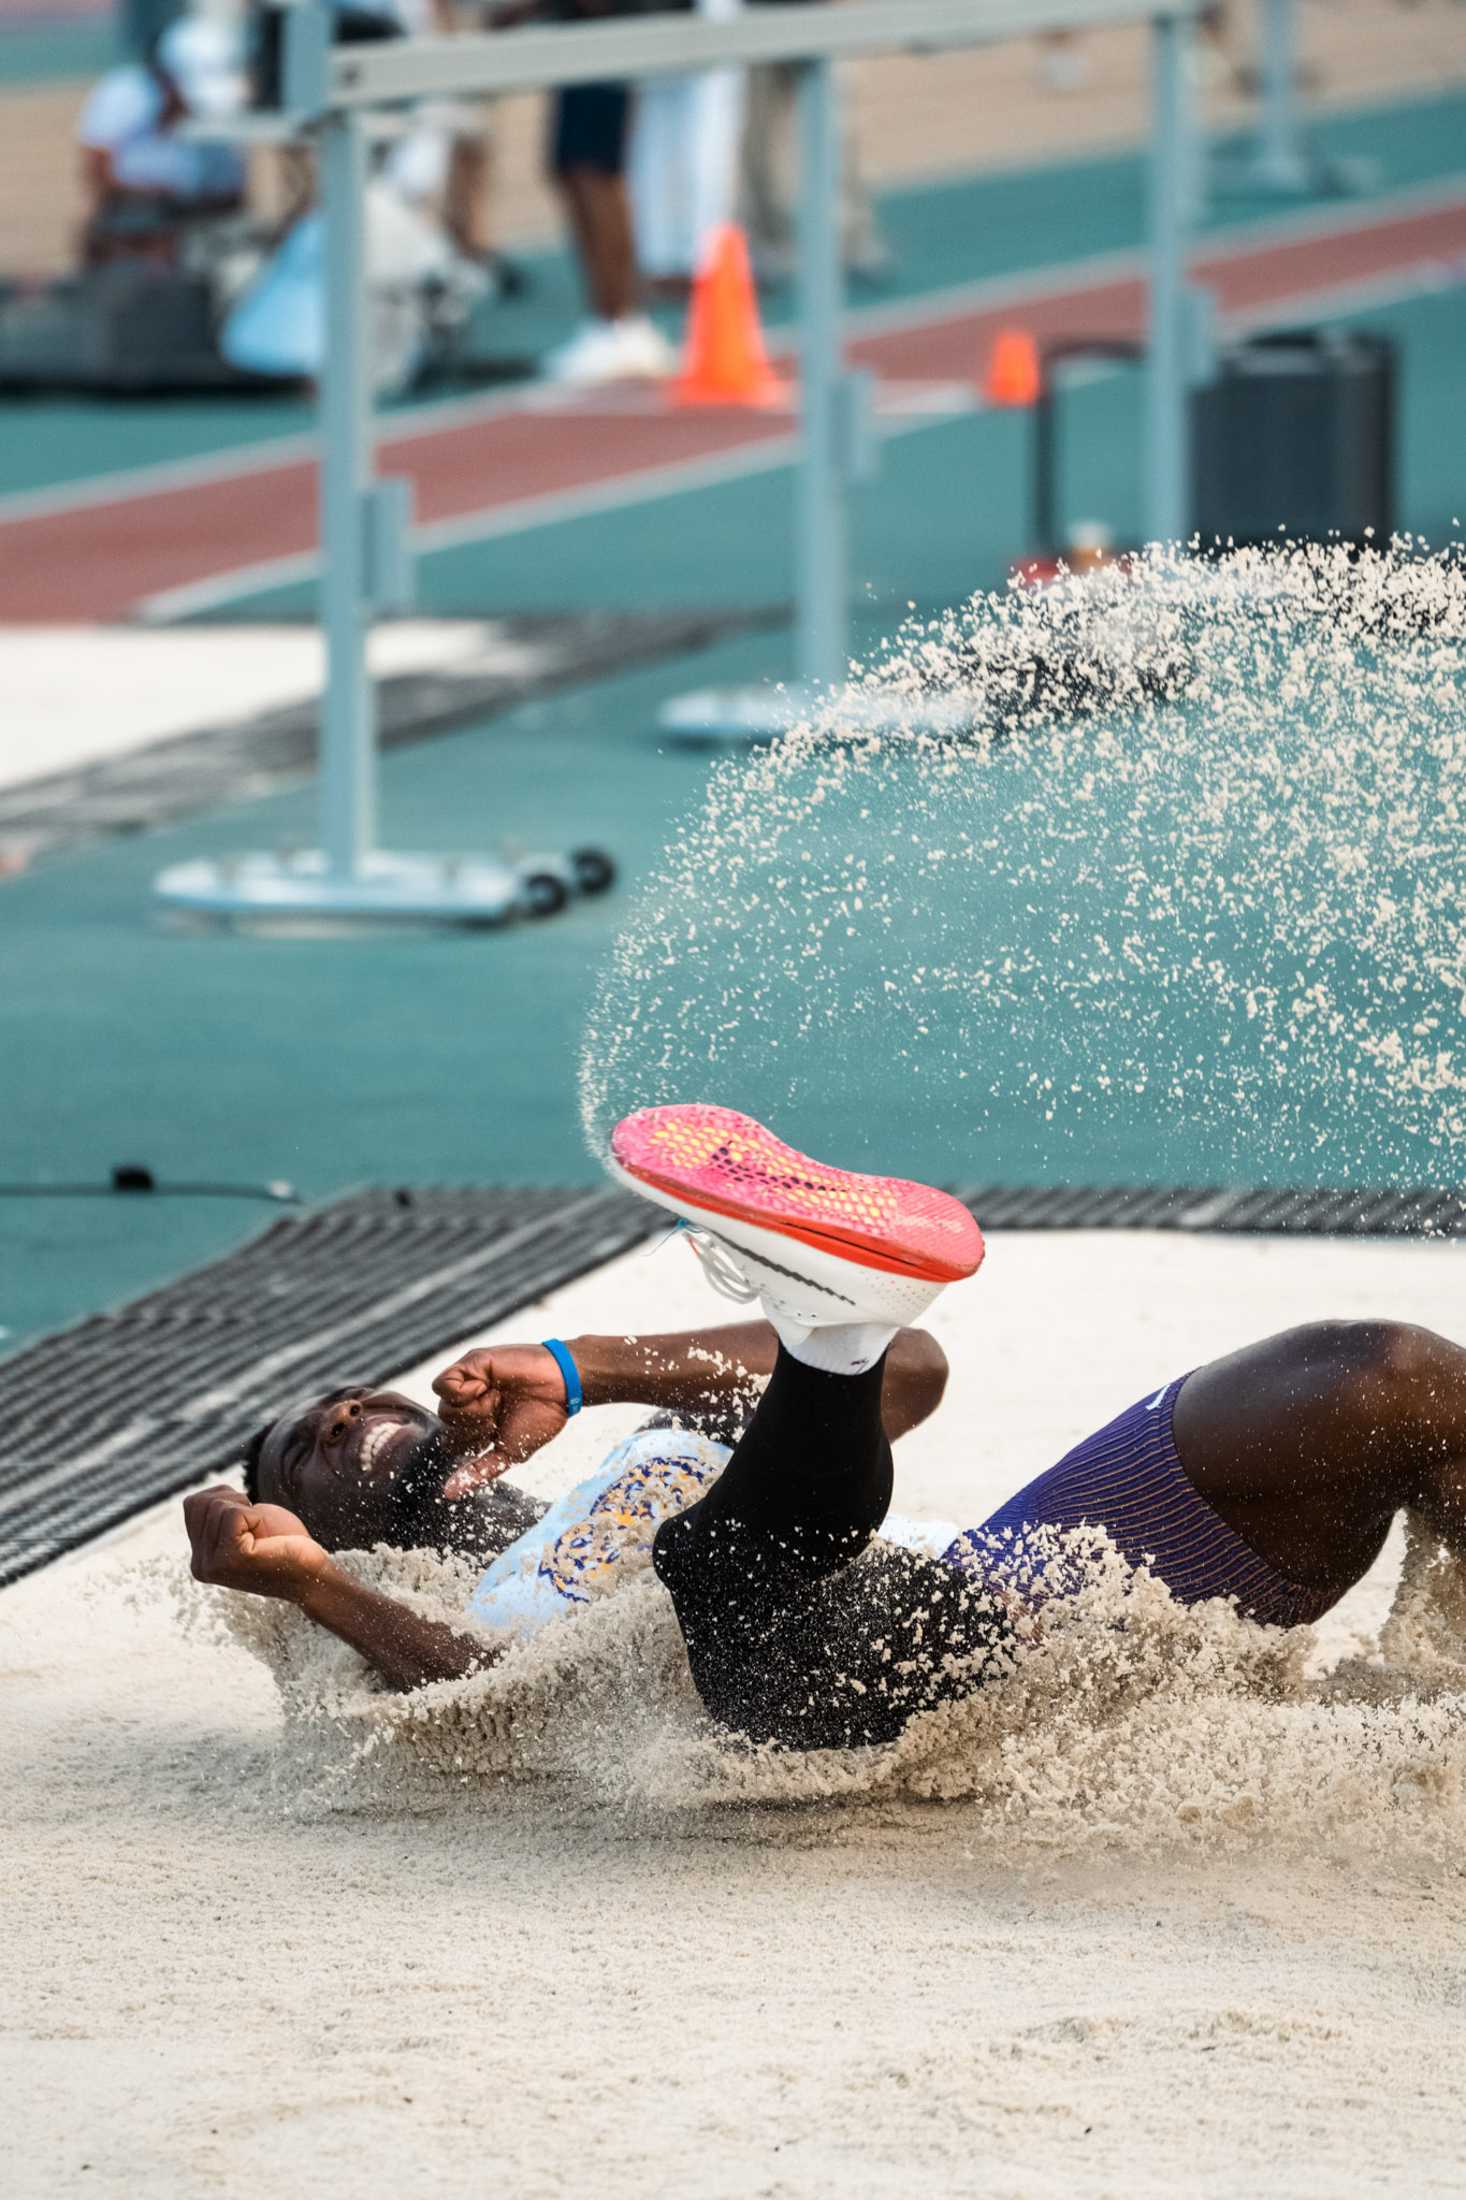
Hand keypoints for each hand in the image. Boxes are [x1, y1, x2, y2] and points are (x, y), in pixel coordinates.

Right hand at [183, 1486, 330, 1601]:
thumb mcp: (242, 1526)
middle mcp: (200, 1566)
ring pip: (218, 1506)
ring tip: (263, 1536)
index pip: (193, 1505)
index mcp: (200, 1559)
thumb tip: (193, 1502)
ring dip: (249, 1511)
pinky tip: (268, 1540)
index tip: (249, 1522)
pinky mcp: (230, 1559)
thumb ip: (215, 1516)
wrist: (313, 1576)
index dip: (227, 1500)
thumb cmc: (285, 1545)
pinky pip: (235, 1513)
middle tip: (258, 1528)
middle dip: (235, 1502)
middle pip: (202, 1503)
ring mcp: (212, 1565)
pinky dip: (257, 1516)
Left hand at [431, 1342, 571, 1497]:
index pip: (452, 1444)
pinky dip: (461, 1392)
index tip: (495, 1434)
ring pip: (443, 1408)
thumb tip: (448, 1494)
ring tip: (495, 1401)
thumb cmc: (539, 1418)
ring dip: (472, 1411)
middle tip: (498, 1416)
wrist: (558, 1385)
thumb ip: (477, 1473)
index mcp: (479, 1425)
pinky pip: (442, 1384)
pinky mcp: (469, 1365)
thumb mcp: (507, 1453)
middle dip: (473, 1429)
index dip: (471, 1444)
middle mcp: (471, 1405)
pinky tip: (483, 1387)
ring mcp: (469, 1384)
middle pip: (446, 1427)